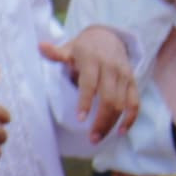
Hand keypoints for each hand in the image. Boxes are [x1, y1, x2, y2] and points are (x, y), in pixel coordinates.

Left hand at [45, 25, 138, 139]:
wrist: (109, 36)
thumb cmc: (83, 48)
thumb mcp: (69, 48)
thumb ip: (56, 53)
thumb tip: (41, 47)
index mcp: (93, 61)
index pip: (90, 83)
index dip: (86, 101)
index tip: (80, 119)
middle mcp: (111, 68)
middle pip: (109, 97)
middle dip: (101, 120)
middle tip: (91, 139)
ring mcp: (124, 75)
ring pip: (122, 102)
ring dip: (112, 122)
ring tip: (97, 138)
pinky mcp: (132, 81)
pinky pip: (135, 101)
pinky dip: (131, 117)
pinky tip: (121, 131)